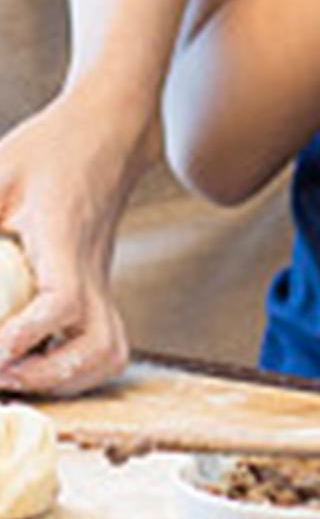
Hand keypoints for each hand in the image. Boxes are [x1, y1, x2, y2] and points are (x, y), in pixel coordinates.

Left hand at [0, 85, 147, 394]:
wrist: (108, 138)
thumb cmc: (47, 150)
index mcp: (63, 239)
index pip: (63, 300)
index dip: (28, 335)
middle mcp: (91, 270)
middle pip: (98, 345)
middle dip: (49, 375)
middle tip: (0, 373)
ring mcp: (102, 283)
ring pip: (110, 353)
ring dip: (67, 380)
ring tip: (16, 375)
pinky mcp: (100, 289)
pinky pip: (105, 345)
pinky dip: (77, 371)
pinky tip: (36, 362)